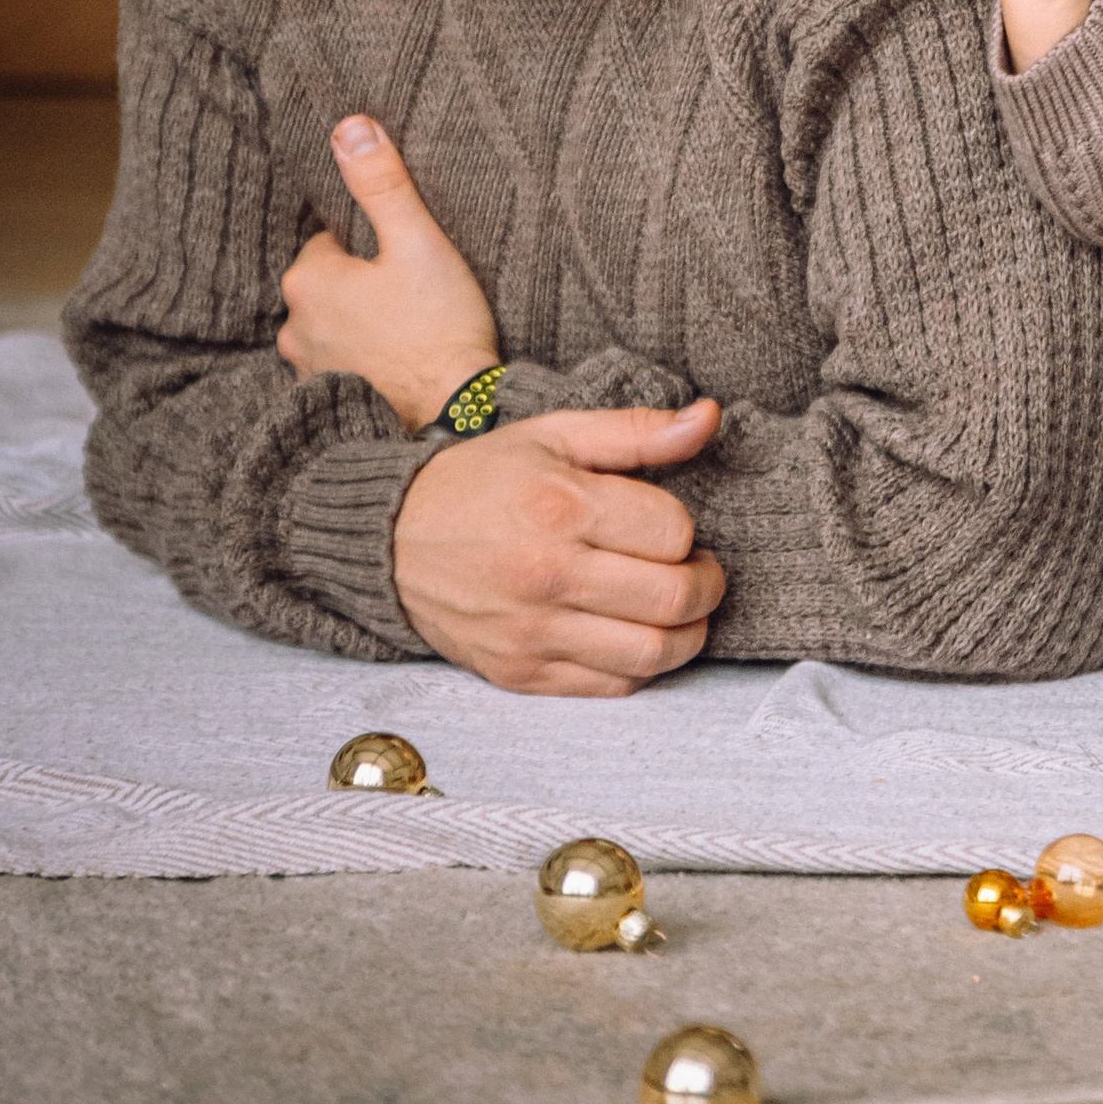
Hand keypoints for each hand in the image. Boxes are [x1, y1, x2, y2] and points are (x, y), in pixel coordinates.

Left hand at [278, 115, 500, 431]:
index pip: (331, 237)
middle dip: (363, 279)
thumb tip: (349, 126)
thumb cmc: (439, 326)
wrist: (456, 414)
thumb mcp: (418, 241)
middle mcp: (293, 326)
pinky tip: (399, 356)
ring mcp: (307, 368)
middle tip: (413, 288)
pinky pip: (340, 359)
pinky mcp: (326, 400)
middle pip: (329, 279)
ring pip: (332, 320)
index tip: (406, 254)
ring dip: (360, 318)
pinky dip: (362, 355)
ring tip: (408, 323)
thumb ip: (382, 183)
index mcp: (308, 279)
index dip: (373, 241)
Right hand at [393, 405, 727, 695]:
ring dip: (687, 634)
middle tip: (701, 571)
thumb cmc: (483, 480)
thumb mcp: (556, 435)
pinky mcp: (521, 673)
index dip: (688, 530)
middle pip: (673, 599)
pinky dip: (641, 665)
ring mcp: (533, 632)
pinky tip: (635, 632)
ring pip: (651, 653)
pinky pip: (611, 686)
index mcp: (561, 507)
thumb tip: (709, 417)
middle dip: (707, 586)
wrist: (392, 540)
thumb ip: (638, 431)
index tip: (674, 528)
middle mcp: (548, 575)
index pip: (672, 533)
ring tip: (679, 607)